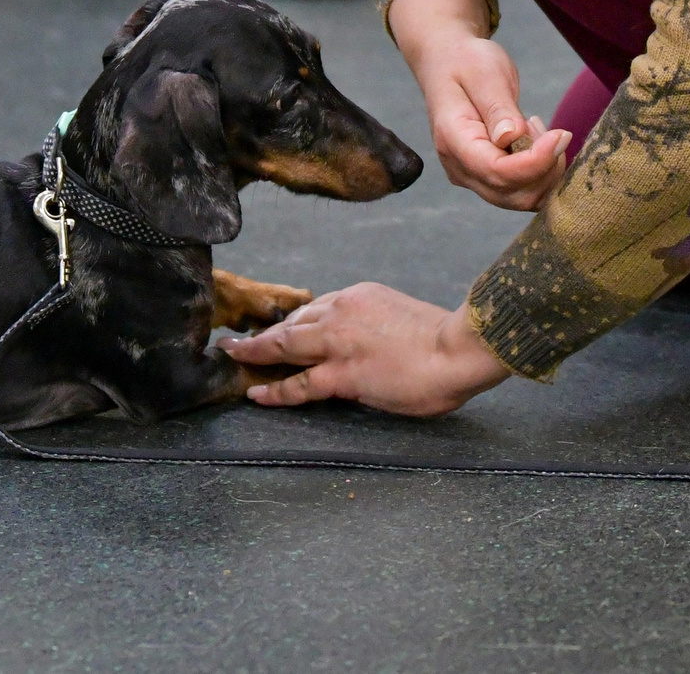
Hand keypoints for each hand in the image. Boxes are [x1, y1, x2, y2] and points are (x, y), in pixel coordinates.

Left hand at [221, 284, 511, 415]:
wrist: (457, 349)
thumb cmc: (444, 339)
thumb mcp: (401, 316)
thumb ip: (376, 327)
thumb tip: (365, 347)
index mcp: (360, 296)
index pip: (317, 308)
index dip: (294, 322)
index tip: (280, 329)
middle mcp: (342, 311)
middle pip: (292, 321)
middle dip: (263, 333)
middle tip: (239, 340)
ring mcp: (338, 341)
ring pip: (284, 346)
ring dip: (255, 353)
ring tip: (232, 358)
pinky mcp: (341, 373)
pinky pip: (297, 383)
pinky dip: (273, 390)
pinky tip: (255, 393)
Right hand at [389, 0, 570, 210]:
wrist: (448, 63)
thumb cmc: (467, 63)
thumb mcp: (486, 74)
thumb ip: (499, 109)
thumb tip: (511, 138)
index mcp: (453, 139)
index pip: (497, 171)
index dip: (535, 162)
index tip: (561, 135)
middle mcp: (459, 167)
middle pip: (512, 194)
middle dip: (546, 170)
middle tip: (554, 131)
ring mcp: (471, 176)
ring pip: (520, 198)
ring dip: (545, 171)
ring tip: (538, 130)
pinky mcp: (485, 176)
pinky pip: (520, 189)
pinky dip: (540, 172)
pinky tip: (535, 140)